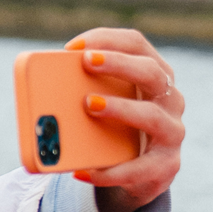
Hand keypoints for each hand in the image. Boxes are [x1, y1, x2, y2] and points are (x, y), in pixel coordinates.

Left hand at [63, 29, 184, 211]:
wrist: (137, 172)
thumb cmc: (114, 128)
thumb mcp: (103, 104)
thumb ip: (83, 91)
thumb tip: (40, 92)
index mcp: (153, 74)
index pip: (136, 44)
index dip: (107, 39)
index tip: (74, 47)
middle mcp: (170, 99)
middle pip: (151, 72)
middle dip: (118, 64)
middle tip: (86, 62)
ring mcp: (172, 132)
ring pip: (152, 116)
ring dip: (120, 108)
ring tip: (89, 105)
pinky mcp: (166, 165)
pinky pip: (139, 168)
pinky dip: (110, 171)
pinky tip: (82, 172)